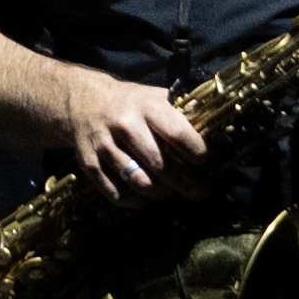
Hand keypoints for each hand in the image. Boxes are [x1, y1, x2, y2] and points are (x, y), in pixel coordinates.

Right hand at [48, 64, 209, 201]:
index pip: (178, 134)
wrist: (81, 102)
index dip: (196, 153)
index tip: (203, 162)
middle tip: (198, 192)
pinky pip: (116, 192)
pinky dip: (134, 201)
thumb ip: (181, 113)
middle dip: (185, 183)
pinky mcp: (90, 164)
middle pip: (161, 166)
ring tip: (169, 192)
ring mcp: (105, 146)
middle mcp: (125, 126)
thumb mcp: (154, 97)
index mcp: (146, 107)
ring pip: (139, 182)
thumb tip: (216, 132)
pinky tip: (144, 198)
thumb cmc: (129, 103)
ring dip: (160, 193)